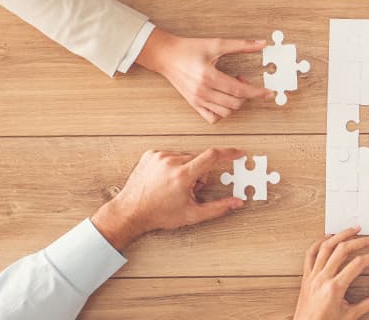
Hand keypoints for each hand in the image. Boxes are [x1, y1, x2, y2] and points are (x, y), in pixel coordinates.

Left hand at [90, 148, 246, 250]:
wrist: (131, 212)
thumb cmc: (159, 214)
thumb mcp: (192, 214)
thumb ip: (218, 208)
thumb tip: (237, 203)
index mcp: (183, 175)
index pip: (212, 156)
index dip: (228, 153)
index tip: (237, 153)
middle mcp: (171, 162)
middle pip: (198, 160)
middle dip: (200, 173)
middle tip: (190, 189)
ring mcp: (159, 156)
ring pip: (185, 157)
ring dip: (186, 169)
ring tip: (175, 186)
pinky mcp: (150, 155)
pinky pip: (171, 155)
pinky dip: (173, 165)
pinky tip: (165, 179)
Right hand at [136, 28, 273, 123]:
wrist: (165, 55)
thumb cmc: (189, 48)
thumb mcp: (216, 44)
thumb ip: (241, 45)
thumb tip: (262, 43)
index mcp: (209, 76)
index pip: (239, 90)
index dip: (257, 92)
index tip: (268, 93)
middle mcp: (203, 91)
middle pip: (235, 104)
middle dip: (246, 95)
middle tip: (243, 80)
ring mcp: (198, 100)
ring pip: (225, 113)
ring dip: (235, 103)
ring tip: (232, 88)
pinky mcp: (194, 104)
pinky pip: (212, 118)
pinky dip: (222, 113)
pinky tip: (224, 100)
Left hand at [294, 226, 368, 319]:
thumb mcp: (350, 316)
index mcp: (334, 288)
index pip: (358, 264)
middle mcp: (322, 278)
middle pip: (343, 250)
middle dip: (360, 241)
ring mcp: (313, 275)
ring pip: (326, 247)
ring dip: (341, 235)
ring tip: (353, 229)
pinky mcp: (306, 276)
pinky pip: (310, 254)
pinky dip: (319, 243)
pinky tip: (328, 238)